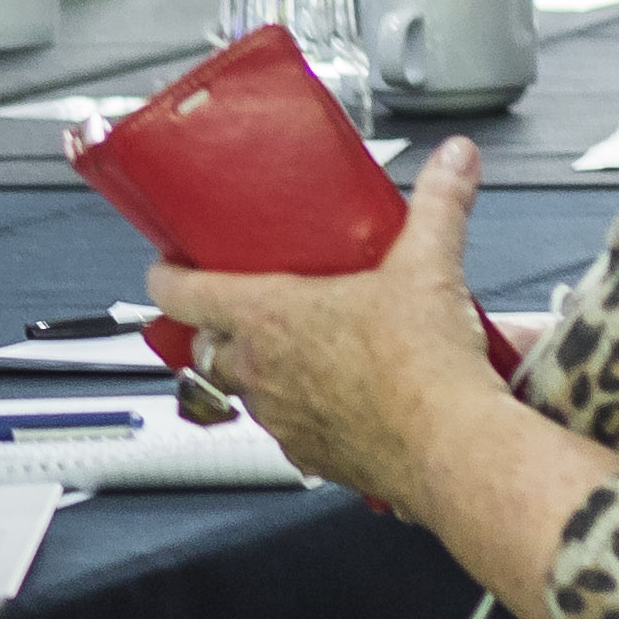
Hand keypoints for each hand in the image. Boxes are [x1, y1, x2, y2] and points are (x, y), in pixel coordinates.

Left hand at [147, 143, 498, 510]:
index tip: (165, 267)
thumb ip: (440, 201)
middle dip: (214, 331)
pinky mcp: (310, 456)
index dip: (166, 276)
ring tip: (295, 355)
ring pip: (243, 394)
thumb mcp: (430, 264)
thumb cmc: (422, 371)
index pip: (183, 293)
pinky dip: (300, 418)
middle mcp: (262, 372)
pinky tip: (334, 401)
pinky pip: (286, 435)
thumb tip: (453, 162)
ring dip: (258, 375)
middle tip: (237, 313)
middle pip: (205, 348)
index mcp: (270, 318)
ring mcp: (281, 419)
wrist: (450, 447)